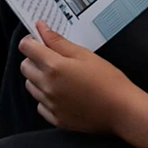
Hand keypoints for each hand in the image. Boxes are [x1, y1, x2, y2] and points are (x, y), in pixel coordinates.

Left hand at [19, 23, 136, 132]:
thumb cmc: (107, 80)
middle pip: (25, 67)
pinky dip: (46, 98)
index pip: (26, 48)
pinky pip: (40, 105)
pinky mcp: (56, 119)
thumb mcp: (84, 54)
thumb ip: (58, 41)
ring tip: (59, 76)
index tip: (37, 40)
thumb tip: (41, 28)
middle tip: (51, 57)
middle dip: (33, 59)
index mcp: (54, 67)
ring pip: (30, 86)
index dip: (30, 41)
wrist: (122, 110)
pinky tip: (62, 94)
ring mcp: (51, 105)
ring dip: (38, 78)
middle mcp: (47, 87)